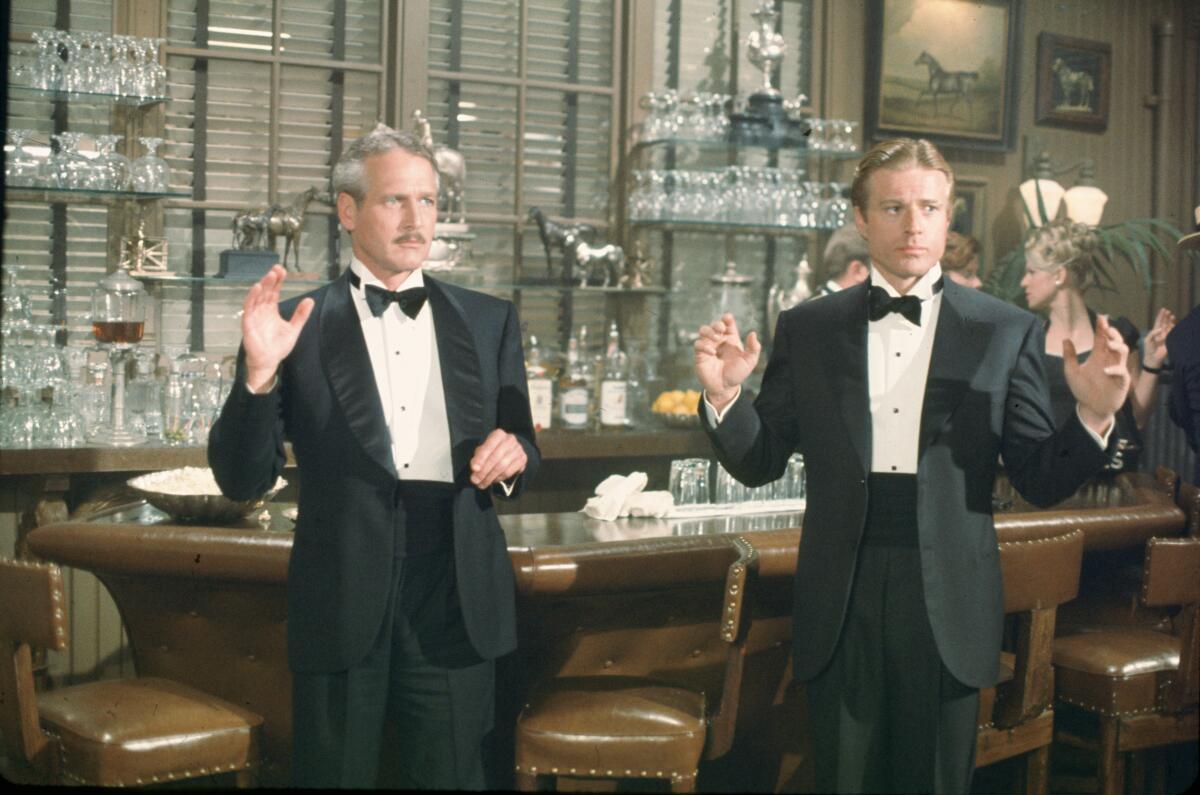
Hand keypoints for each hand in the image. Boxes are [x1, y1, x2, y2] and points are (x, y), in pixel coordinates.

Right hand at [241, 265, 313, 391]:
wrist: (269, 362)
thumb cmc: (278, 346)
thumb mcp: (294, 329)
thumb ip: (301, 315)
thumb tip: (310, 300)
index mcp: (271, 310)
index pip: (274, 291)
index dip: (277, 281)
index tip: (282, 270)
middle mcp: (261, 310)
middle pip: (265, 291)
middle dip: (270, 279)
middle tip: (277, 268)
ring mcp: (254, 316)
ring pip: (257, 296)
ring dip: (263, 285)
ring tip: (270, 275)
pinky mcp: (248, 323)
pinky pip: (248, 308)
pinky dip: (252, 297)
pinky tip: (257, 288)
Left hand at [470, 429, 527, 489]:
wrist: (510, 449)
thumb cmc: (493, 450)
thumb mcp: (483, 450)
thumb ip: (478, 458)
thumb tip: (475, 469)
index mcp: (498, 434)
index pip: (489, 447)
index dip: (481, 458)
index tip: (474, 469)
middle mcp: (510, 440)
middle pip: (496, 458)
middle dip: (484, 471)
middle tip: (475, 480)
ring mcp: (518, 449)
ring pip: (502, 466)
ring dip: (490, 477)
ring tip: (482, 484)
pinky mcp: (523, 459)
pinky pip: (509, 472)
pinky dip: (499, 478)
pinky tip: (493, 480)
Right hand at [693, 313, 760, 410]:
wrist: (725, 388)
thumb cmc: (737, 374)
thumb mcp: (749, 361)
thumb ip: (754, 348)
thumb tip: (753, 333)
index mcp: (731, 339)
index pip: (728, 324)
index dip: (727, 318)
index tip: (728, 318)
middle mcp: (719, 341)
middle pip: (714, 324)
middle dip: (717, 324)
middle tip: (722, 329)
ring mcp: (708, 346)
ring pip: (703, 330)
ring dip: (709, 331)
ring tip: (716, 338)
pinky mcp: (700, 355)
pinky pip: (698, 344)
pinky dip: (704, 345)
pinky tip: (712, 352)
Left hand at [1064, 314, 1130, 433]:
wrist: (1091, 408)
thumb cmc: (1083, 389)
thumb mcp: (1072, 372)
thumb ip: (1069, 356)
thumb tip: (1065, 339)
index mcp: (1098, 356)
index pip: (1101, 338)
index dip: (1102, 327)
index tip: (1100, 317)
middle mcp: (1109, 359)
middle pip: (1115, 341)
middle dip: (1113, 333)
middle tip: (1107, 328)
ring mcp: (1116, 369)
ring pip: (1123, 352)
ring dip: (1117, 346)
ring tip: (1108, 343)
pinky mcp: (1121, 381)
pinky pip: (1122, 372)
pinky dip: (1116, 369)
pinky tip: (1106, 370)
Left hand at [1141, 307, 1175, 368]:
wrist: (1153, 358)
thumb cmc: (1149, 349)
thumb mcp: (1148, 340)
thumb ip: (1153, 333)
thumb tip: (1161, 328)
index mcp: (1154, 332)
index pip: (1158, 322)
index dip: (1160, 316)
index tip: (1163, 309)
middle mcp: (1160, 333)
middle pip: (1164, 323)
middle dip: (1166, 317)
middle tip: (1168, 311)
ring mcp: (1166, 336)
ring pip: (1169, 326)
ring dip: (1170, 321)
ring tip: (1172, 316)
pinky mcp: (1170, 340)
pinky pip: (1172, 332)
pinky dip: (1173, 328)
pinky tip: (1173, 324)